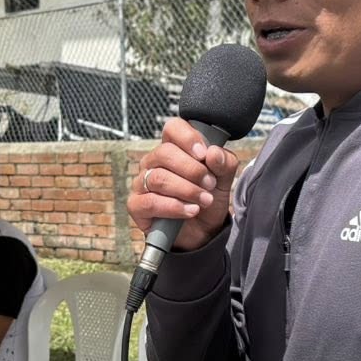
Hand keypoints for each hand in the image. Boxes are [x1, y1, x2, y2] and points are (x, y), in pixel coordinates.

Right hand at [126, 117, 240, 252]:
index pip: (173, 128)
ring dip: (187, 190)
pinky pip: (150, 202)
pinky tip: (191, 211)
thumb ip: (224, 164)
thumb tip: (213, 153)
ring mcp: (142, 183)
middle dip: (192, 170)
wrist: (203, 232)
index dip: (187, 138)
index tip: (204, 154)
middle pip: (164, 153)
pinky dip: (174, 207)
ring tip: (205, 200)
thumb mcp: (224, 181)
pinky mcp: (137, 206)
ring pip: (159, 178)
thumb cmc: (208, 199)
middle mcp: (154, 162)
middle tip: (210, 184)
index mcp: (174, 149)